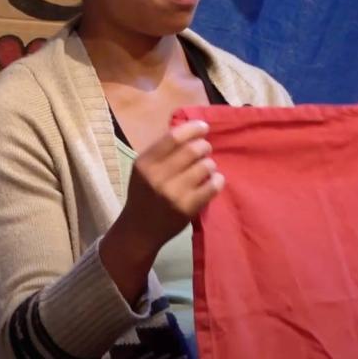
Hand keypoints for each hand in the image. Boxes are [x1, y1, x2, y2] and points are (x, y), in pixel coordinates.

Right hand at [100, 120, 223, 302]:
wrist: (140, 230)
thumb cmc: (144, 193)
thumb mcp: (144, 168)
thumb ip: (163, 150)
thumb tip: (191, 129)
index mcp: (145, 163)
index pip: (174, 137)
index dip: (193, 129)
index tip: (203, 128)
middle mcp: (158, 177)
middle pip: (193, 150)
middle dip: (204, 147)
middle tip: (205, 150)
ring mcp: (173, 194)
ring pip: (205, 166)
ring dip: (210, 164)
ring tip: (206, 168)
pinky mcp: (187, 208)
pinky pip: (212, 186)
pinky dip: (217, 180)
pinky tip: (213, 181)